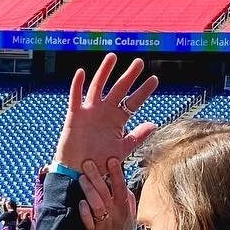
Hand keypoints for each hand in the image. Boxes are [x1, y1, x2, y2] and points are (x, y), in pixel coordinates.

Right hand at [54, 55, 158, 173]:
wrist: (79, 173)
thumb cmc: (100, 162)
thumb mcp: (122, 150)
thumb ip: (137, 137)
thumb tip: (153, 124)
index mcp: (117, 120)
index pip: (133, 102)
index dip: (143, 91)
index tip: (155, 80)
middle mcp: (104, 112)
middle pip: (118, 89)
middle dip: (129, 76)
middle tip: (139, 62)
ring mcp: (89, 112)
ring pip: (97, 87)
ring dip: (104, 72)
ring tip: (112, 56)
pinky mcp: (74, 116)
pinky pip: (75, 98)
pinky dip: (77, 85)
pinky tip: (81, 72)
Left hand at [77, 157, 134, 229]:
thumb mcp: (128, 219)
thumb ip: (126, 202)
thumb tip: (124, 186)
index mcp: (125, 209)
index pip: (121, 187)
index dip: (116, 174)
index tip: (111, 159)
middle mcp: (116, 216)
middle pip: (107, 193)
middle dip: (97, 177)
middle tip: (87, 163)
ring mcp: (105, 226)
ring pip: (98, 206)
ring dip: (89, 191)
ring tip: (81, 179)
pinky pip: (90, 223)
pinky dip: (85, 214)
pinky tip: (81, 204)